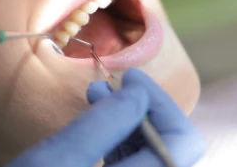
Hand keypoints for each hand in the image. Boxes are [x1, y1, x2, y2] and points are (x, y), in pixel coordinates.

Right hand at [6, 68, 204, 166]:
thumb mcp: (54, 161)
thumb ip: (103, 124)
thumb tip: (139, 94)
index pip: (182, 143)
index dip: (162, 104)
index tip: (130, 79)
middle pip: (171, 153)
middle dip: (144, 112)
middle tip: (111, 86)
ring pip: (152, 162)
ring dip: (131, 126)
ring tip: (97, 98)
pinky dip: (120, 147)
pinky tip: (96, 128)